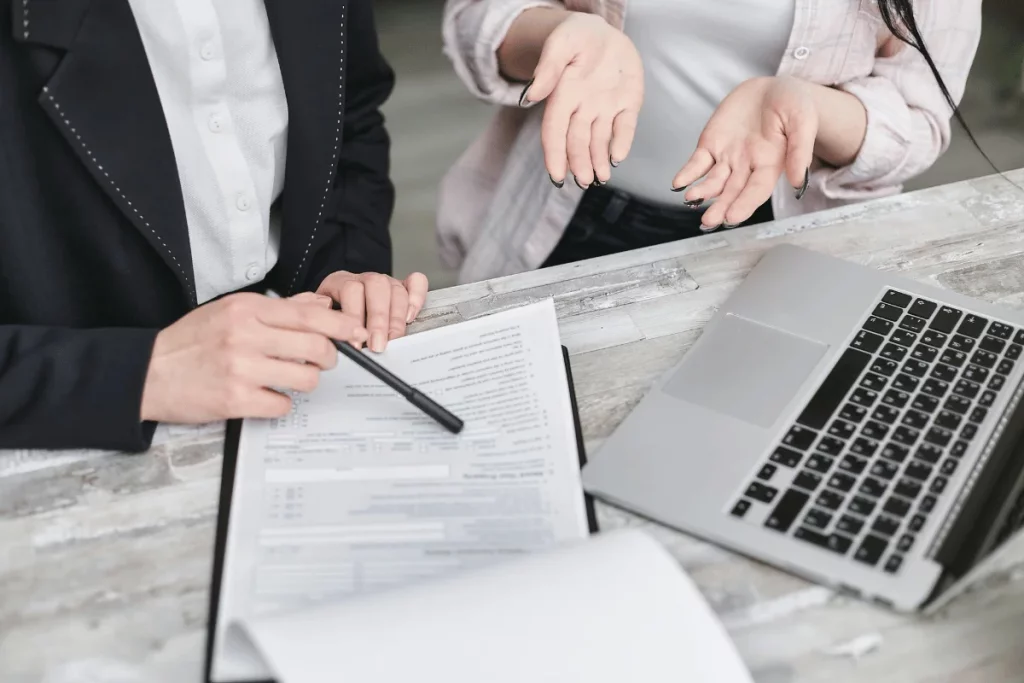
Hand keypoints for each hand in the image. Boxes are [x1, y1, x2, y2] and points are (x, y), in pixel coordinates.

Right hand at [141, 293, 368, 422]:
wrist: (147, 373)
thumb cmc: (191, 341)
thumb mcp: (231, 311)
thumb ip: (279, 309)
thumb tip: (321, 305)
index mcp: (247, 309)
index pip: (309, 315)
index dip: (341, 325)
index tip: (355, 332)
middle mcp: (245, 335)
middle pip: (316, 347)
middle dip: (328, 357)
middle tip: (320, 361)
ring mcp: (241, 369)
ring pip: (306, 378)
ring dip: (305, 381)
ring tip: (287, 378)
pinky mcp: (235, 400)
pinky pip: (283, 404)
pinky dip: (280, 403)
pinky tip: (265, 395)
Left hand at [316, 271, 428, 352]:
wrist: (336, 311)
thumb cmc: (330, 320)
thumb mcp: (321, 321)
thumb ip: (326, 327)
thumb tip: (334, 342)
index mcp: (339, 282)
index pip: (350, 290)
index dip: (354, 316)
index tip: (356, 343)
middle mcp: (364, 279)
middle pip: (376, 287)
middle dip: (378, 320)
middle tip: (377, 346)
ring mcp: (385, 282)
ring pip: (396, 289)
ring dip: (396, 318)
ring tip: (393, 340)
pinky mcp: (403, 287)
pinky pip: (416, 283)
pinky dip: (417, 298)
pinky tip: (411, 317)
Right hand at [520, 12, 642, 187]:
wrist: (602, 32)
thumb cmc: (577, 36)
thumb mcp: (561, 44)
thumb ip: (548, 69)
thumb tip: (531, 96)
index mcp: (563, 95)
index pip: (555, 131)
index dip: (555, 154)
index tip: (556, 175)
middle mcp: (583, 107)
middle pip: (577, 141)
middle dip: (580, 163)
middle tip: (584, 182)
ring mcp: (606, 108)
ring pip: (600, 140)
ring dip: (598, 161)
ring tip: (600, 179)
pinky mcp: (628, 105)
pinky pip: (625, 127)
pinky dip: (622, 142)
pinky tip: (617, 157)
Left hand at [673, 76, 817, 229]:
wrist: (772, 88)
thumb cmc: (793, 104)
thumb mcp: (803, 120)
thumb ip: (800, 150)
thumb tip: (797, 181)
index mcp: (771, 164)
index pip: (757, 190)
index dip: (745, 204)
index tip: (733, 217)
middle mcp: (747, 166)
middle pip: (732, 192)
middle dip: (721, 207)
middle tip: (709, 221)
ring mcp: (727, 157)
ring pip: (713, 181)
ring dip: (702, 192)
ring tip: (692, 198)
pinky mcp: (711, 145)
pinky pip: (697, 163)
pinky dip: (687, 174)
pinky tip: (678, 183)